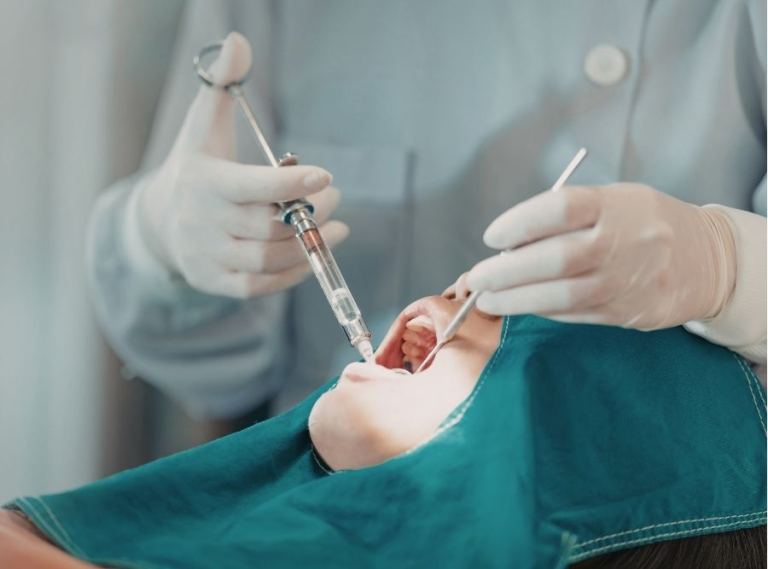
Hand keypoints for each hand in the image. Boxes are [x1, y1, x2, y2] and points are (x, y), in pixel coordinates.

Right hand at [136, 32, 347, 297]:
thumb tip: (237, 41)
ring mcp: (207, 256)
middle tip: (332, 197)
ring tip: (337, 227)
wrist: (160, 220)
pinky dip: (294, 273)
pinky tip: (315, 252)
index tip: (326, 175)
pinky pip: (261, 287)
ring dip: (310, 244)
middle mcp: (202, 223)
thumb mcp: (203, 125)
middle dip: (310, 211)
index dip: (290, 182)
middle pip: (268, 225)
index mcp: (203, 182)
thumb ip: (221, 84)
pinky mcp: (214, 282)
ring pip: (268, 259)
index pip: (251, 186)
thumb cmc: (196, 166)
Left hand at [467, 183, 735, 329]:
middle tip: (476, 277)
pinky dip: (540, 310)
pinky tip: (520, 305)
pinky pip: (573, 314)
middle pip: (554, 259)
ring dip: (515, 300)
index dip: (518, 223)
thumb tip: (508, 245)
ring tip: (487, 298)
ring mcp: (626, 281)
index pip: (559, 209)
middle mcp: (623, 243)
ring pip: (561, 295)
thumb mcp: (613, 201)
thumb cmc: (643, 224)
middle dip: (505, 272)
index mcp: (616, 205)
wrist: (706, 261)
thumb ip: (566, 218)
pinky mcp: (626, 313)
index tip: (492, 237)